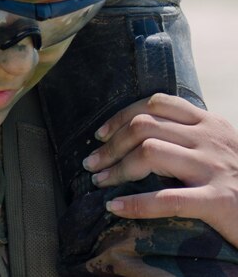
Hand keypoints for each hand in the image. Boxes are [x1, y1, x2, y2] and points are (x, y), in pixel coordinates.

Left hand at [83, 93, 237, 245]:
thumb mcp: (220, 148)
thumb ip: (189, 136)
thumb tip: (137, 134)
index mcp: (210, 123)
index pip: (156, 104)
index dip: (121, 116)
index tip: (101, 134)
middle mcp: (211, 139)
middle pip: (144, 127)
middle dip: (110, 145)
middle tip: (91, 163)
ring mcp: (215, 168)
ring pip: (149, 153)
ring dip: (116, 168)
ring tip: (99, 181)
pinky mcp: (219, 200)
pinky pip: (167, 199)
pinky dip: (135, 203)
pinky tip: (115, 206)